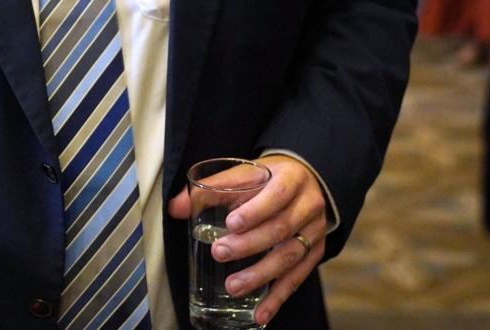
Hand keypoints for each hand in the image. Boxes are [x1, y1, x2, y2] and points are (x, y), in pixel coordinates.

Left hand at [168, 155, 326, 326]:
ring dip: (260, 275)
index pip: (277, 195)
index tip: (231, 224)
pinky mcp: (314, 253)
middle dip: (250, 244)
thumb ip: (210, 189)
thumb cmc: (267, 180)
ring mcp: (314, 232)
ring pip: (289, 257)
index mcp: (290, 179)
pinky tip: (260, 313)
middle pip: (281, 228)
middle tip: (219, 252)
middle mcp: (307, 206)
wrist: (305, 183)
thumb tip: (175, 208)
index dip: (255, 211)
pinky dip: (277, 298)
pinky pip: (296, 278)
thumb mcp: (243, 175)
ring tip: (233, 287)